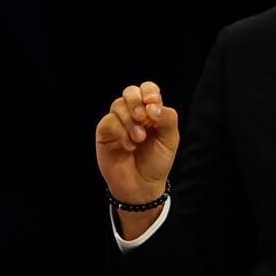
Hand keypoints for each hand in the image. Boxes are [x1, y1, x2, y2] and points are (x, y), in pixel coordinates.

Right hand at [94, 79, 178, 237]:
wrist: (142, 185)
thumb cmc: (157, 162)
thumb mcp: (170, 139)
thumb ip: (167, 118)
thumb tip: (152, 106)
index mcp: (151, 112)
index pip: (148, 89)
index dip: (150, 93)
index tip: (154, 105)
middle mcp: (133, 114)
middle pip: (130, 91)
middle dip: (136, 101)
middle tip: (144, 118)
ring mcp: (118, 123)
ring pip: (118, 105)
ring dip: (131, 121)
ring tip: (139, 140)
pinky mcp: (105, 133)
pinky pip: (109, 121)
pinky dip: (121, 132)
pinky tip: (129, 146)